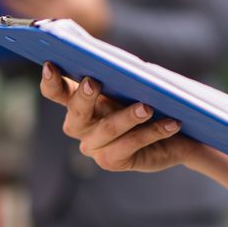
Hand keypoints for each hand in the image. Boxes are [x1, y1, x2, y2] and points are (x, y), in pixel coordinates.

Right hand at [37, 62, 196, 172]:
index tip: (51, 65)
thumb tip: (122, 66)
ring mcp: (93, 146)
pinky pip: (130, 145)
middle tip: (93, 82)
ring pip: (107, 129)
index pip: (57, 91)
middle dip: (83, 96)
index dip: (51, 81)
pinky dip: (152, 132)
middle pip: (76, 113)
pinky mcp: (111, 161)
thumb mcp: (137, 85)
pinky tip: (171, 124)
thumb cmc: (151, 100)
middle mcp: (81, 126)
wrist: (176, 134)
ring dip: (127, 116)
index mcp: (80, 101)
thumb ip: (123, 76)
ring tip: (147, 107)